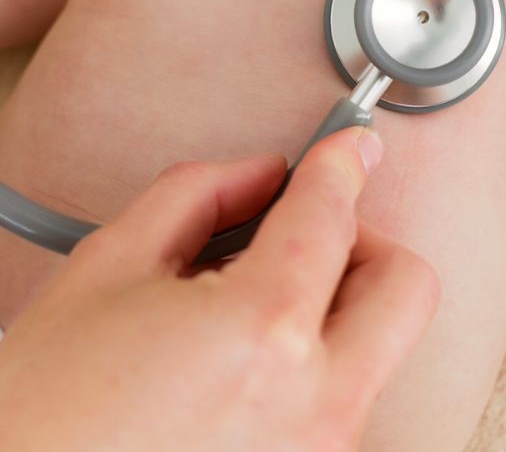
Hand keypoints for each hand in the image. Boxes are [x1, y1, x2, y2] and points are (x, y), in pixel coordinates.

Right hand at [0, 128, 439, 451]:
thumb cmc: (41, 416)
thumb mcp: (107, 270)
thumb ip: (198, 196)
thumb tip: (261, 176)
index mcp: (261, 336)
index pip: (330, 216)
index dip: (339, 164)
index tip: (348, 147)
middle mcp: (313, 407)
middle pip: (406, 287)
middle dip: (365, 244)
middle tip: (311, 237)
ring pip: (379, 346)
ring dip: (334, 307)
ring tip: (255, 306)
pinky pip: (345, 397)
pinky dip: (316, 360)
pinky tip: (249, 361)